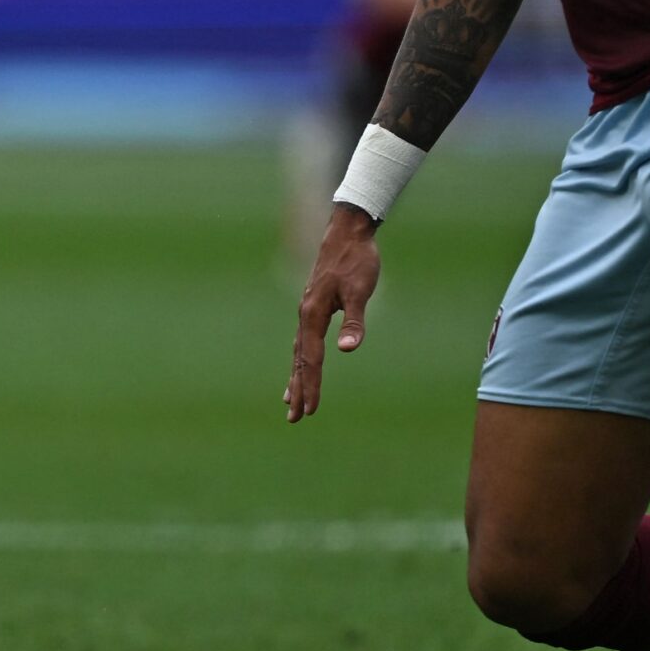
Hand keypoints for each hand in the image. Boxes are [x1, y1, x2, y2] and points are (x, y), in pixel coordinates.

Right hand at [288, 204, 380, 422]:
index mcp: (313, 314)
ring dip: (296, 377)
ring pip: (299, 352)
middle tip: (294, 419)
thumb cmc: (357, 260)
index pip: (311, 358)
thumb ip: (354, 320)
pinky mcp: (313, 308)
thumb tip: (348, 348)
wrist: (347, 231)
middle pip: (299, 360)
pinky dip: (300, 359)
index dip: (311, 385)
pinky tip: (301, 365)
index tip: (310, 410)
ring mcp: (307, 312)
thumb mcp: (359, 290)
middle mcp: (305, 315)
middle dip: (298, 389)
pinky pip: (303, 341)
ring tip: (290, 402)